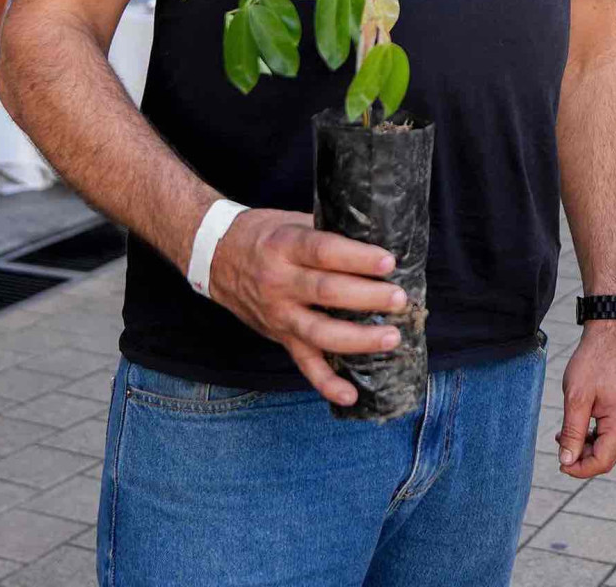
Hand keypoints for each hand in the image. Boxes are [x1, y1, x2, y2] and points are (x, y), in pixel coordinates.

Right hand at [206, 208, 405, 408]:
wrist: (216, 256)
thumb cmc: (265, 234)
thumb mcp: (292, 221)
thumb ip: (329, 231)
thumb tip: (379, 235)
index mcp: (285, 246)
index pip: (324, 252)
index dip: (357, 258)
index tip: (388, 262)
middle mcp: (280, 282)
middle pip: (326, 293)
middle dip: (367, 298)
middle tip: (399, 299)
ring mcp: (279, 314)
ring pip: (319, 332)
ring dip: (358, 339)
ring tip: (391, 338)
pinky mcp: (280, 337)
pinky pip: (304, 364)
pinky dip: (326, 383)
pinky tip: (351, 394)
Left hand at [556, 323, 615, 478]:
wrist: (609, 336)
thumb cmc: (593, 362)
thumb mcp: (576, 398)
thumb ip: (572, 433)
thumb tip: (566, 461)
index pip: (602, 461)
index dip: (579, 469)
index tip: (559, 464)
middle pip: (606, 457)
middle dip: (581, 458)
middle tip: (559, 445)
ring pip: (607, 448)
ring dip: (585, 447)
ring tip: (563, 435)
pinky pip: (610, 435)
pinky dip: (592, 437)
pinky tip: (575, 428)